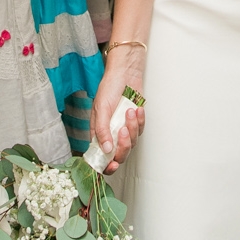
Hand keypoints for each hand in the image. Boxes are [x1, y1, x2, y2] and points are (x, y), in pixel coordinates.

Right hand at [90, 48, 146, 174]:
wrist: (125, 74)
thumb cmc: (109, 88)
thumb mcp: (101, 109)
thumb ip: (101, 130)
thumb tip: (105, 150)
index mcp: (99, 134)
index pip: (102, 157)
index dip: (106, 166)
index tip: (112, 166)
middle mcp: (111, 134)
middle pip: (120, 154)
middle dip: (124, 145)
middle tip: (123, 131)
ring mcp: (124, 129)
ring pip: (132, 142)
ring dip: (132, 127)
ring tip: (129, 111)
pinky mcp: (136, 123)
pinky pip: (140, 129)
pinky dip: (139, 120)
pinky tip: (136, 109)